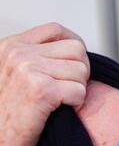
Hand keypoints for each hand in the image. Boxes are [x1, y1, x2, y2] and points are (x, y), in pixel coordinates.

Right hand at [0, 23, 89, 145]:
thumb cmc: (9, 115)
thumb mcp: (14, 75)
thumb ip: (37, 58)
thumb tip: (76, 50)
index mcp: (12, 46)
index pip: (56, 30)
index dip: (73, 45)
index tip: (74, 64)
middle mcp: (18, 53)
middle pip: (76, 49)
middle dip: (81, 70)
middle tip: (70, 88)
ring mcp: (28, 69)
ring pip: (81, 70)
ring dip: (78, 88)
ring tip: (61, 101)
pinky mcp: (41, 90)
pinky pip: (80, 91)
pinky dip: (77, 103)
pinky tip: (61, 110)